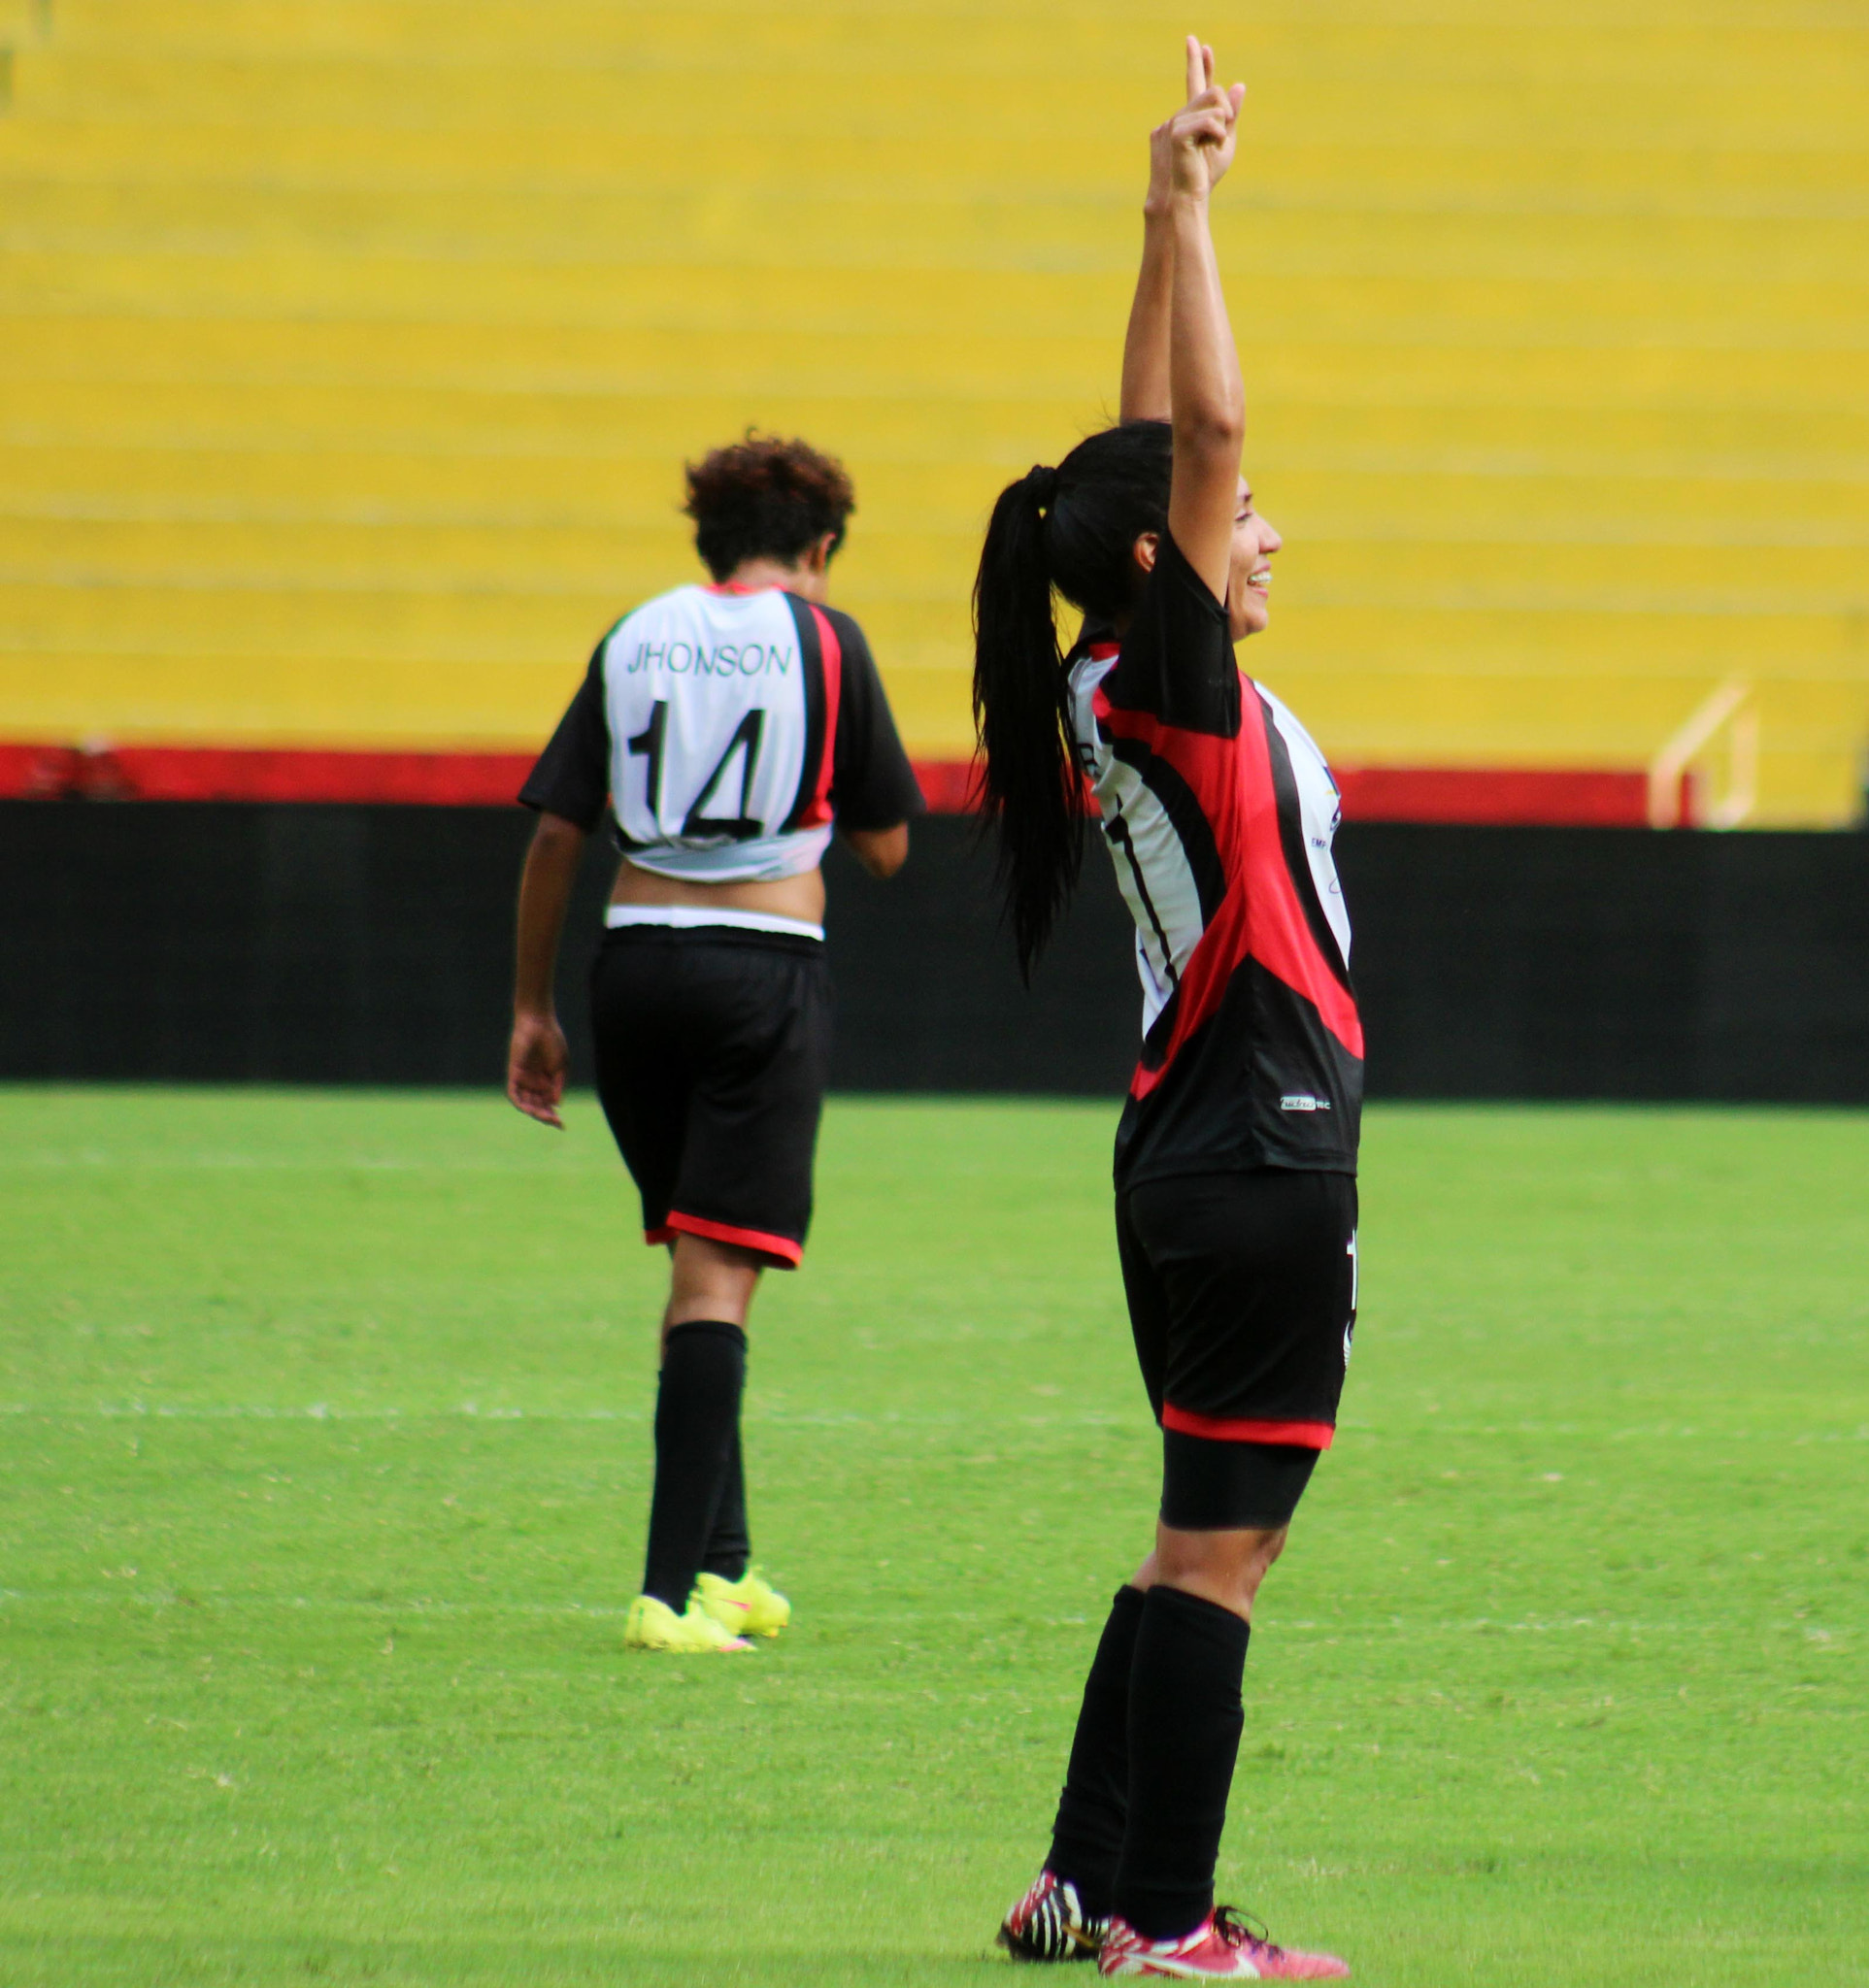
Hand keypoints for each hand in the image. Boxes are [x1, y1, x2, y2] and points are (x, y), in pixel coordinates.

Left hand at [507, 1010, 568, 1128]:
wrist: (540, 1023)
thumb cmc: (553, 1041)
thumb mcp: (561, 1067)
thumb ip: (557, 1086)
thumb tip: (556, 1105)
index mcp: (546, 1082)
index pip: (547, 1104)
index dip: (553, 1115)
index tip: (562, 1125)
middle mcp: (533, 1083)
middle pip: (537, 1106)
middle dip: (545, 1115)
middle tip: (555, 1121)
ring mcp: (523, 1079)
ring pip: (525, 1102)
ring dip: (534, 1112)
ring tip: (544, 1116)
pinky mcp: (514, 1073)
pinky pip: (513, 1093)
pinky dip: (520, 1102)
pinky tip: (528, 1109)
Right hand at [1150, 36, 1245, 207]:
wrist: (1187, 197)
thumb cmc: (1204, 176)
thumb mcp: (1225, 142)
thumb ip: (1231, 115)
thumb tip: (1239, 84)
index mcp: (1191, 118)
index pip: (1197, 84)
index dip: (1199, 63)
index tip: (1199, 43)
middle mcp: (1180, 115)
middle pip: (1213, 90)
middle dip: (1226, 112)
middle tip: (1221, 137)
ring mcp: (1174, 122)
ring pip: (1213, 103)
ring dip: (1222, 126)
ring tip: (1213, 146)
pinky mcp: (1175, 133)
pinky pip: (1210, 120)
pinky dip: (1219, 134)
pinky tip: (1212, 147)